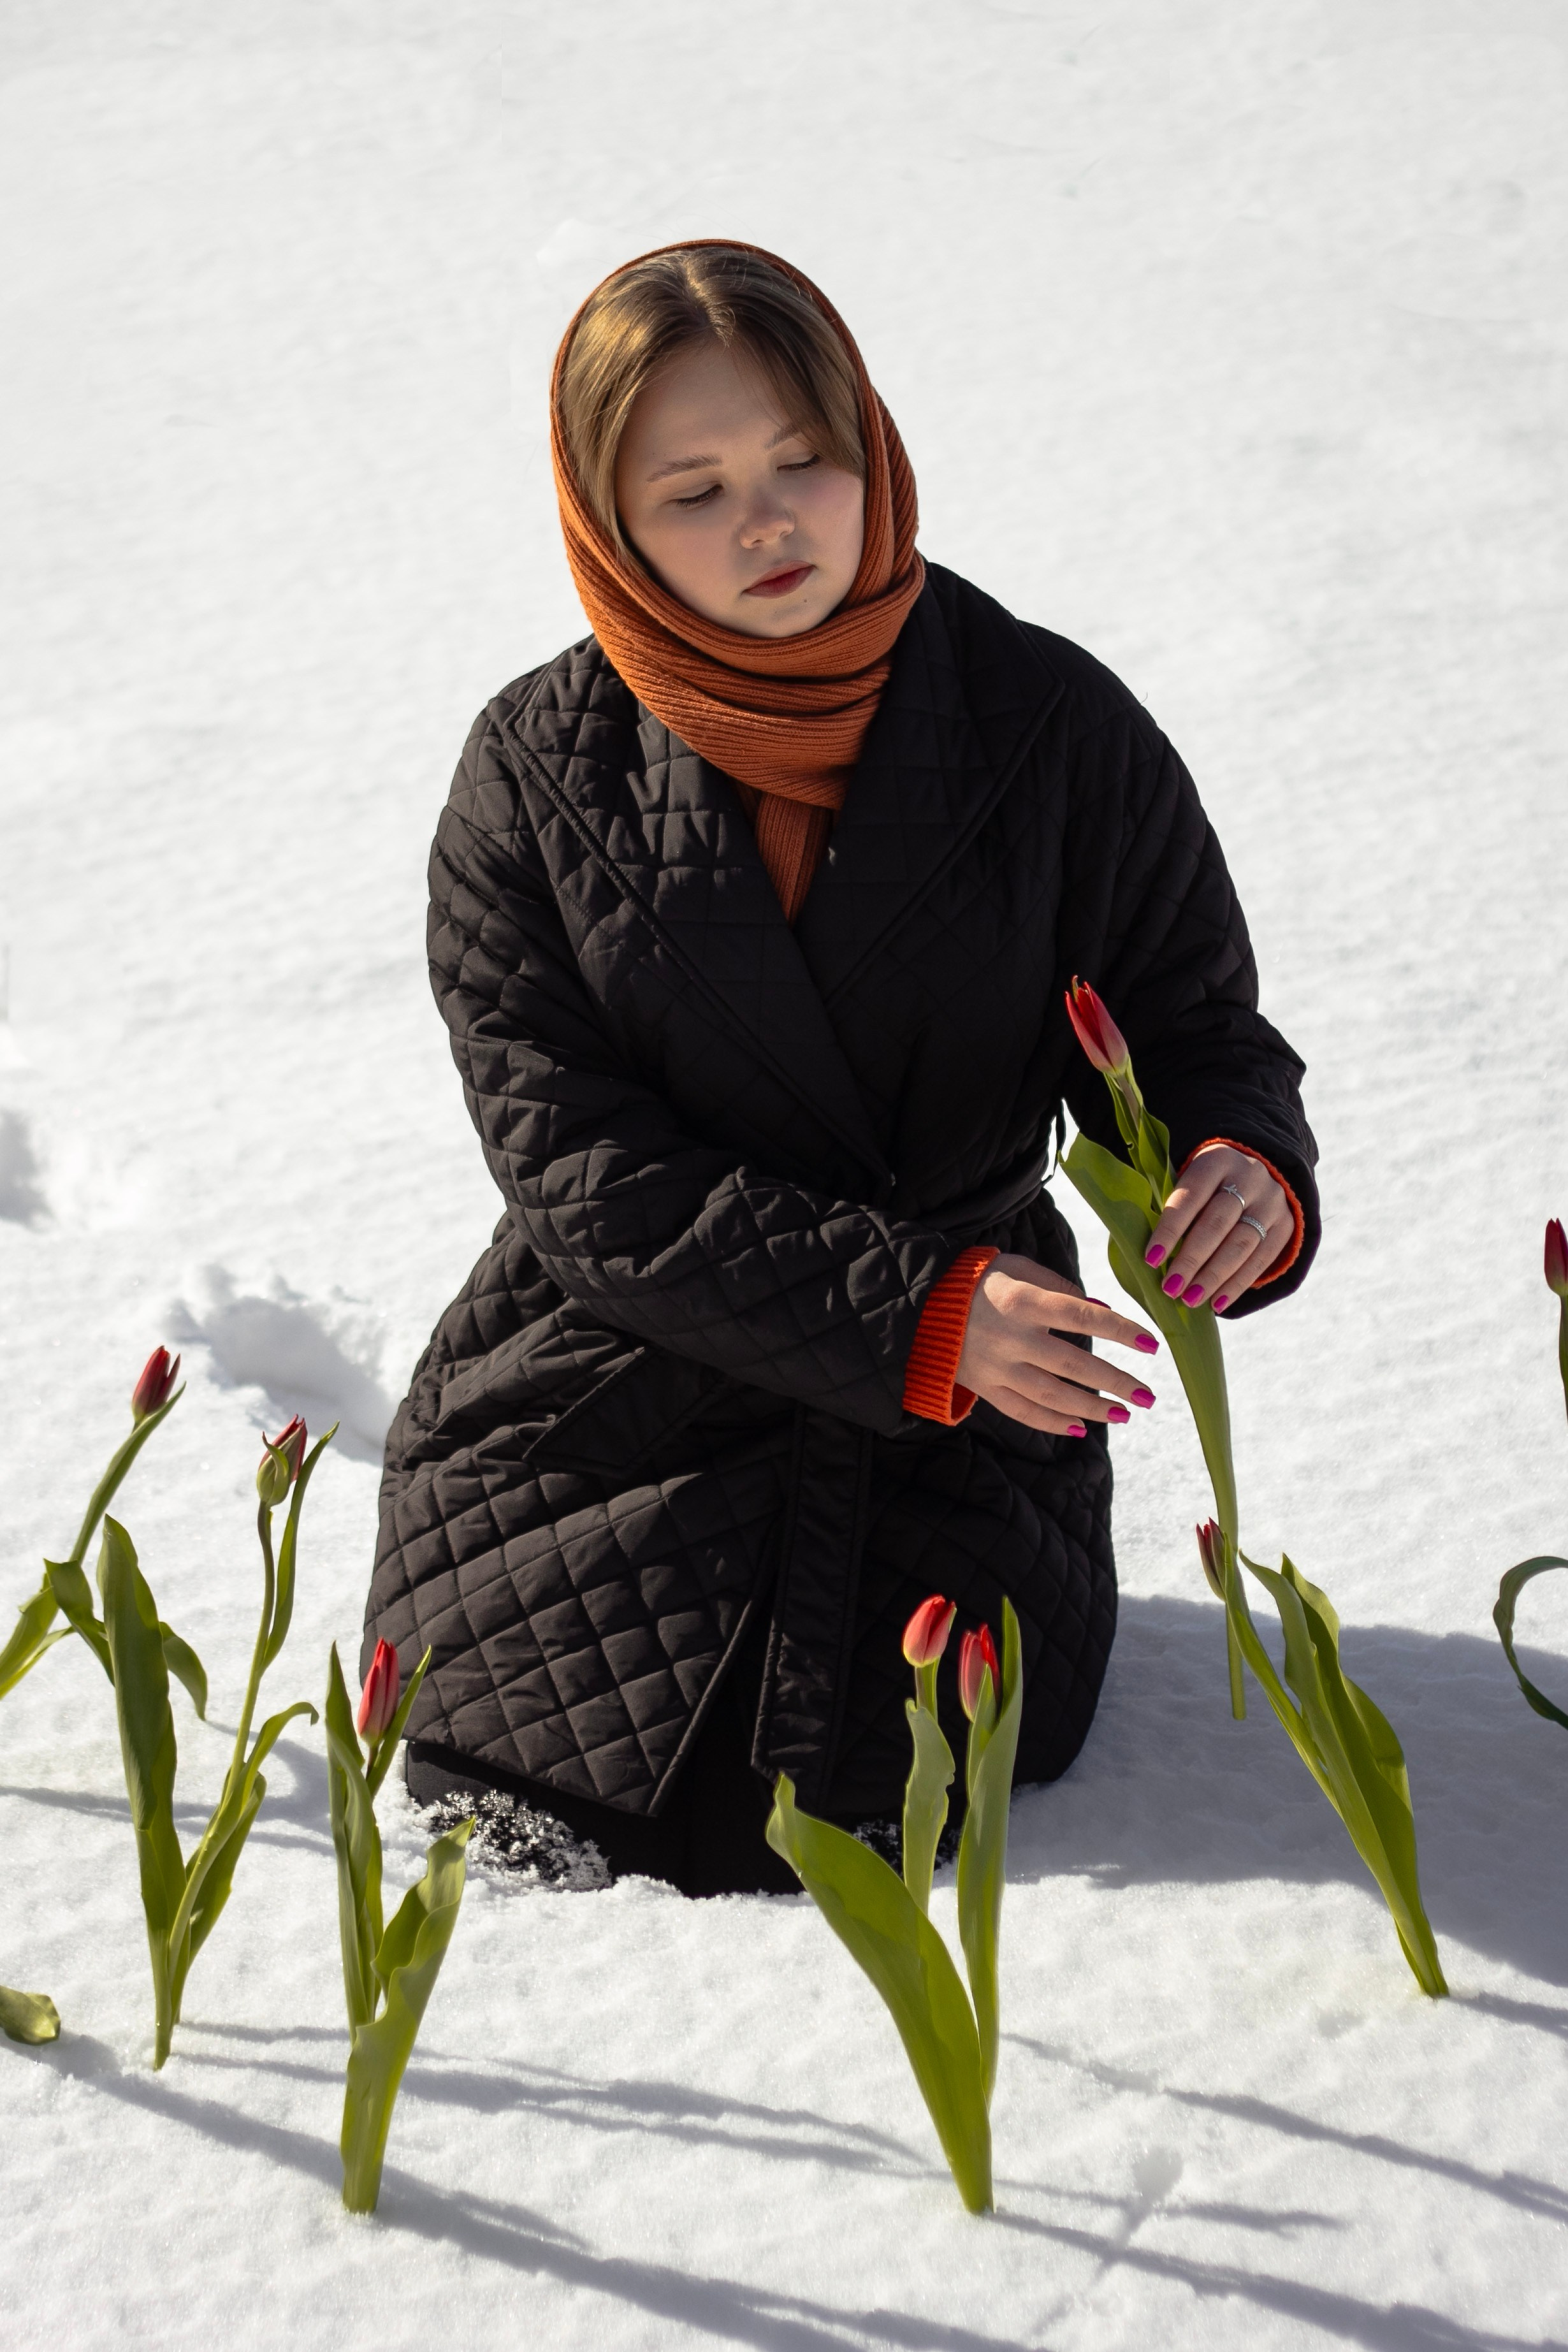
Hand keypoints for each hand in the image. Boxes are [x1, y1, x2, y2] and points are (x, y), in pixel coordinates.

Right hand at [955, 1254, 1158, 1436]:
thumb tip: (1101, 1310)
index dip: (1120, 1330)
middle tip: (1148, 1396)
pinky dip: (1053, 1423)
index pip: (1083, 1318)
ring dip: (1093, 1408)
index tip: (1152, 1344)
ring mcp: (997, 1367)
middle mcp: (1011, 1337)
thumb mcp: (1017, 1267)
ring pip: (1053, 1395)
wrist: (921, 1305)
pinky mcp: (985, 1388)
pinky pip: (1023, 1412)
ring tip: (1124, 1414)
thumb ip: (1059, 1287)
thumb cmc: (978, 1281)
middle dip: (1116, 1382)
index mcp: (1023, 1301)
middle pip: (1074, 1364)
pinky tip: (1081, 1428)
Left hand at [1145, 1144, 1290, 1312]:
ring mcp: (1271, 1202)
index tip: (1151, 1259)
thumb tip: (1151, 1257)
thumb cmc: (1206, 1186)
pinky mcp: (1286, 1224)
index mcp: (1216, 1160)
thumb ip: (1173, 1208)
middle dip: (1192, 1259)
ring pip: (1242, 1243)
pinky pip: (1262, 1259)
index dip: (1170, 1230)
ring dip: (1214, 1276)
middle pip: (1217, 1223)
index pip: (1190, 1197)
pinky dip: (1237, 1284)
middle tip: (1170, 1287)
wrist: (1256, 1175)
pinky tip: (1217, 1303)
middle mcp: (1249, 1177)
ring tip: (1190, 1300)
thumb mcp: (1189, 1180)